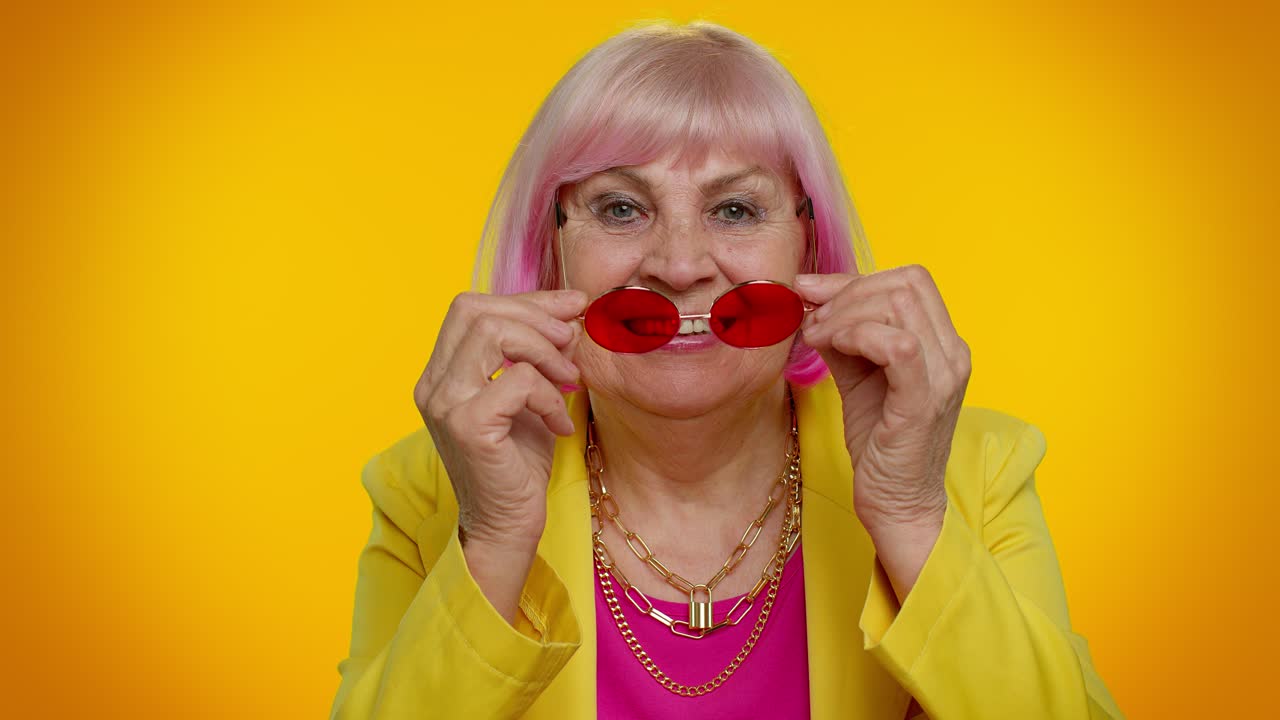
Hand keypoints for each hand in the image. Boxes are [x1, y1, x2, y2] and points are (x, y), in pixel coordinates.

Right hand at [414, 289, 586, 551]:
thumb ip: (539, 353)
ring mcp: (445, 404)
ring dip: (545, 352)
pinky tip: (560, 425)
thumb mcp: (531, 396)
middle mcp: (433, 384)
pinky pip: (517, 380)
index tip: (571, 305)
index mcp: (441, 373)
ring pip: (495, 334)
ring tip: (569, 381)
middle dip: (535, 318)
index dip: (526, 300)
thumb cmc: (518, 464)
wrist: (507, 527)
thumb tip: (570, 311)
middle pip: (476, 310)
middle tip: (572, 342)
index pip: (472, 307)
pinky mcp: (468, 425)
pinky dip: (549, 395)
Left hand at [795, 265, 970, 534]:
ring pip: (898, 305)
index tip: (814, 296)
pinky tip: (832, 348)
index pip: (910, 280)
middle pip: (904, 284)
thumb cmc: (880, 441)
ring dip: (845, 314)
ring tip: (817, 337)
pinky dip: (856, 334)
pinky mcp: (925, 400)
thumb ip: (843, 333)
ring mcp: (944, 375)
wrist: (897, 502)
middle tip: (814, 322)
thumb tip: (811, 295)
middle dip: (847, 295)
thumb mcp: (858, 374)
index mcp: (943, 342)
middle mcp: (953, 352)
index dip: (857, 280)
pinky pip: (897, 344)